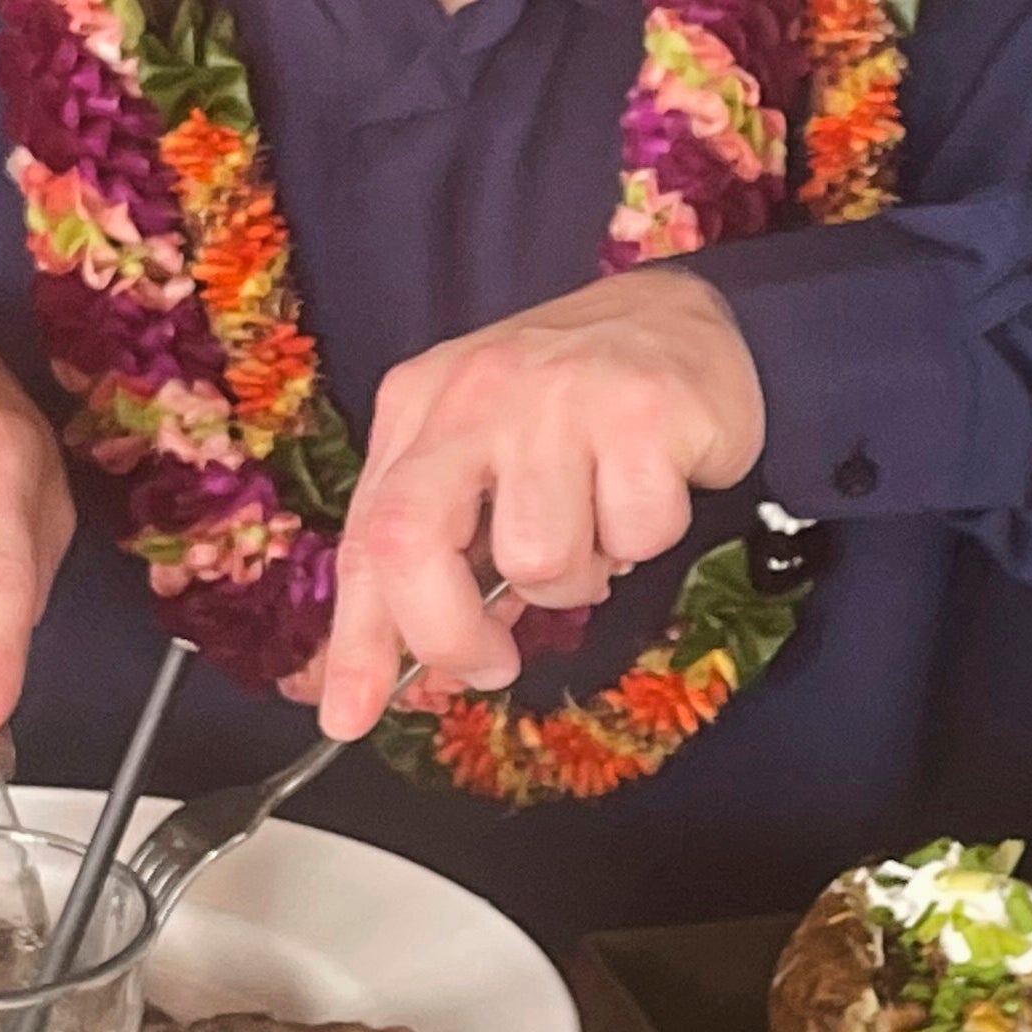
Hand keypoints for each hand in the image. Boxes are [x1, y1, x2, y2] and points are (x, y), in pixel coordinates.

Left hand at [313, 269, 764, 736]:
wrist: (684, 314)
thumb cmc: (573, 407)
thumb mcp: (482, 458)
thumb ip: (443, 548)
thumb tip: (419, 669)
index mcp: (420, 407)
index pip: (365, 535)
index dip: (357, 639)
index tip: (348, 717)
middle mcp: (475, 394)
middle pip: (413, 541)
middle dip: (448, 634)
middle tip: (492, 664)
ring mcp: (558, 398)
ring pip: (540, 559)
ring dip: (580, 574)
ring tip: (598, 521)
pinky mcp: (643, 410)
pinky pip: (636, 535)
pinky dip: (648, 536)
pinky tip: (647, 487)